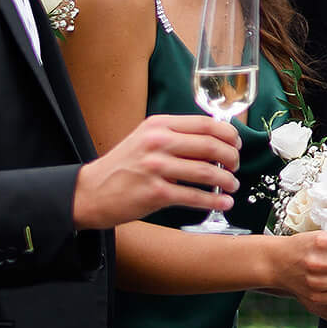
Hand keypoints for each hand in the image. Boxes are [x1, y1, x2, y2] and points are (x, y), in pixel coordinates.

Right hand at [72, 114, 240, 229]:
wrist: (90, 192)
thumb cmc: (123, 166)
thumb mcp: (146, 139)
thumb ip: (176, 136)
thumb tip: (215, 141)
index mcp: (159, 125)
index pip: (205, 124)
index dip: (228, 134)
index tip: (237, 144)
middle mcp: (157, 143)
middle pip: (210, 146)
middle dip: (231, 158)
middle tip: (236, 166)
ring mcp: (156, 168)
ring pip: (206, 172)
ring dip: (226, 180)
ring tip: (232, 185)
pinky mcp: (155, 193)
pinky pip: (194, 197)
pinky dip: (214, 201)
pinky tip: (224, 203)